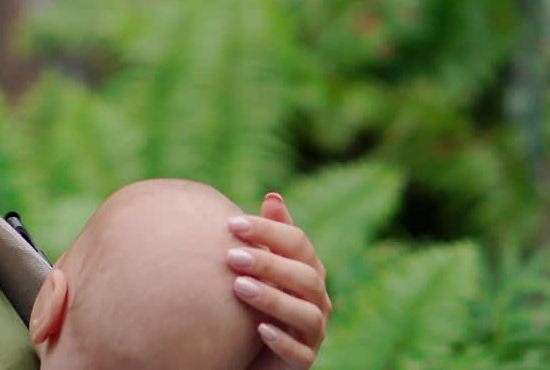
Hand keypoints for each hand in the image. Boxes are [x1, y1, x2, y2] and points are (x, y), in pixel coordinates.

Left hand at [227, 193, 331, 368]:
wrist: (256, 353)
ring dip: (274, 299)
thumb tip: (273, 195)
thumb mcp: (265, 267)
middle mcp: (318, 299)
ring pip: (305, 314)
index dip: (268, 230)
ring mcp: (313, 332)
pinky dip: (282, 340)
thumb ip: (271, 236)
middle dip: (269, 263)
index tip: (231, 223)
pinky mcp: (304, 361)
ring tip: (240, 288)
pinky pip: (300, 353)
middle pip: (304, 275)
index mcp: (309, 270)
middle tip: (232, 256)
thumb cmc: (260, 302)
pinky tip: (259, 329)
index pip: (298, 242)